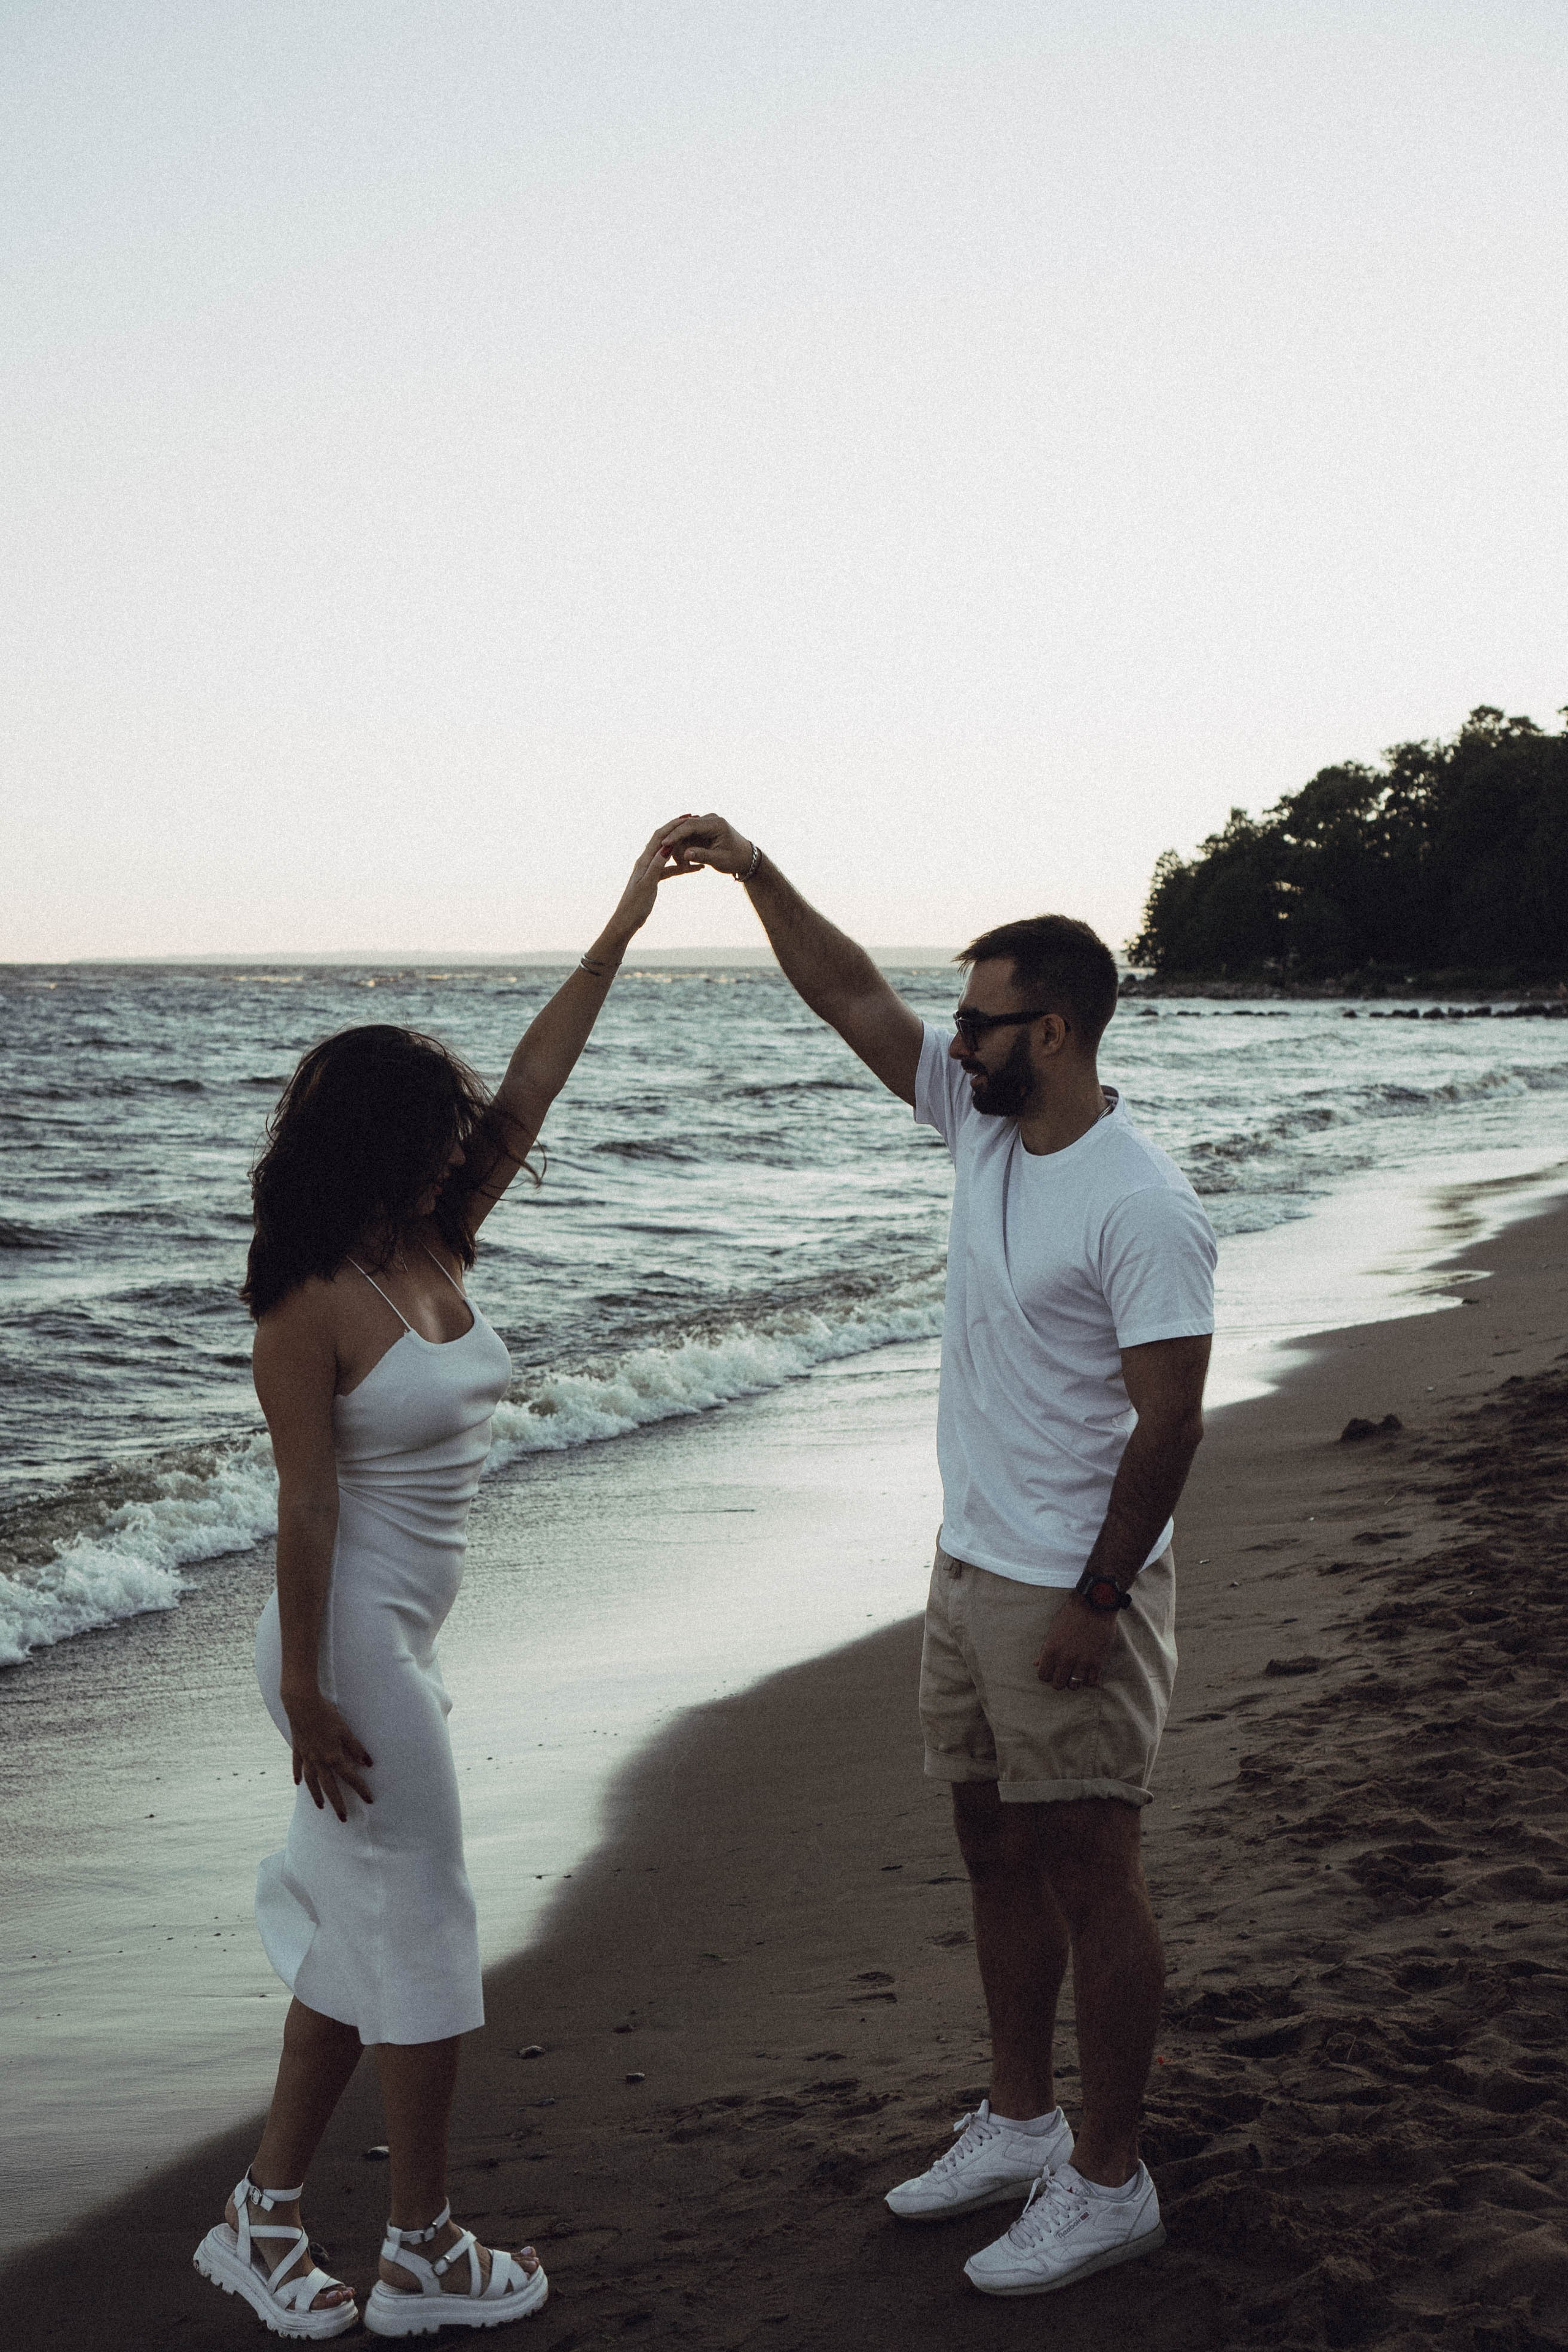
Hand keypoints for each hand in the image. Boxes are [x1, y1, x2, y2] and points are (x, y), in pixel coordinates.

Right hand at [283, 1689, 374, 1820]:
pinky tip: (298, 1784)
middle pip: (329, 1787)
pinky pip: (298, 1767)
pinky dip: (298, 1776)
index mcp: (333, 1756)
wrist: (301, 1705)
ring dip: (316, 1795)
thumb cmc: (326, 1715)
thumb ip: (356, 1747)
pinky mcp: (297, 1749)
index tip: (369, 1800)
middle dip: (337, 1803)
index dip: (361, 1789)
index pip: (350, 1777)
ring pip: (311, 1781)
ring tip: (320, 1806)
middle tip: (343, 1818)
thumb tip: (368, 1763)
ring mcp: (306, 1757)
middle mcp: (319, 1761)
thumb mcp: (345, 1730)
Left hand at [606, 820, 706, 939]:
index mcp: (643, 860)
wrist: (626, 921)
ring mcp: (650, 870)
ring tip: (697, 841)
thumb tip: (666, 847)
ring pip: (669, 854)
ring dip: (682, 848)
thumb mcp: (647, 884)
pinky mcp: (653, 879)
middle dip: (678, 831)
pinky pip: (670, 869)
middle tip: (695, 822)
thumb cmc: (634, 905)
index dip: (673, 826)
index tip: (687, 817)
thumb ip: (656, 866)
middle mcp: (646, 861)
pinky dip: (681, 867)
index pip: (659, 837)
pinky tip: (694, 868)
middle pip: (664, 841)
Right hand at [655, 812, 754, 878]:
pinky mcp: (702, 830)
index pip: (691, 825)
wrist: (746, 858)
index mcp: (716, 824)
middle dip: (675, 842)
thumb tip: (685, 854)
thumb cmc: (735, 859)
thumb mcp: (719, 860)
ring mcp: (705, 824)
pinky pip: (687, 837)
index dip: (676, 834)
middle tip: (666, 855)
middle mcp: (710, 820)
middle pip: (685, 827)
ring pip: (684, 833)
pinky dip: (683, 848)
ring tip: (682, 866)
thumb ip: (702, 856)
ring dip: (679, 848)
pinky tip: (683, 862)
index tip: (664, 844)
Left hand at [1035, 1599, 1119, 1690]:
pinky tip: (1089, 1670)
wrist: (1094, 1604)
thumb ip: (1044, 1649)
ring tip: (1078, 1672)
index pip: (1043, 1676)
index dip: (1047, 1674)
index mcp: (1051, 1649)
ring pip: (1074, 1686)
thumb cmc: (1071, 1614)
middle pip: (1058, 1684)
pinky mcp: (1097, 1662)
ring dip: (1075, 1681)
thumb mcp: (1053, 1630)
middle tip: (1065, 1673)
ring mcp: (1082, 1661)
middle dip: (1060, 1680)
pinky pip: (1091, 1682)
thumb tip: (1035, 1663)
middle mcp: (1065, 1658)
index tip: (1053, 1670)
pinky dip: (1089, 1679)